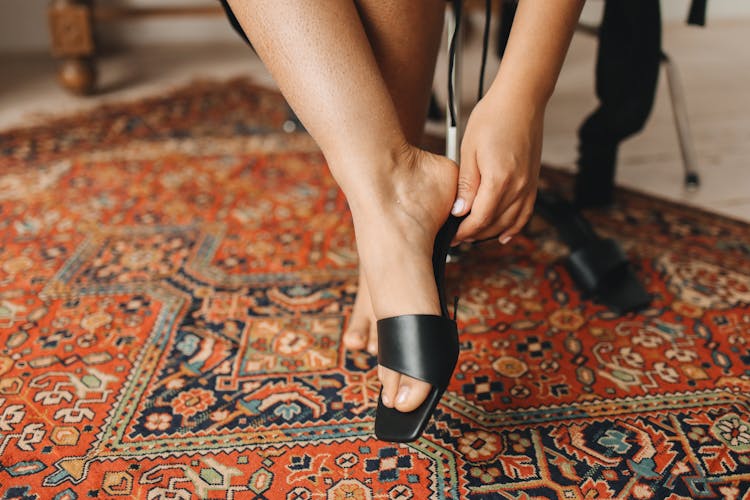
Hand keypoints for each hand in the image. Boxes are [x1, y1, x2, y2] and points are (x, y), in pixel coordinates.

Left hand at [451, 87, 543, 244]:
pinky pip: (526, 213)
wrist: (521, 100)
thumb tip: (459, 212)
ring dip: (491, 233)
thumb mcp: (469, 151)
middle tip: (457, 237)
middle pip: (494, 224)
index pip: (479, 219)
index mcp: (499, 180)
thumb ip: (466, 186)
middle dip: (474, 234)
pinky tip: (504, 235)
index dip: (464, 232)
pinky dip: (514, 227)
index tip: (451, 236)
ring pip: (510, 223)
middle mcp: (518, 187)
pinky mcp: (534, 182)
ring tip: (474, 236)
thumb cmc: (492, 119)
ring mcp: (529, 185)